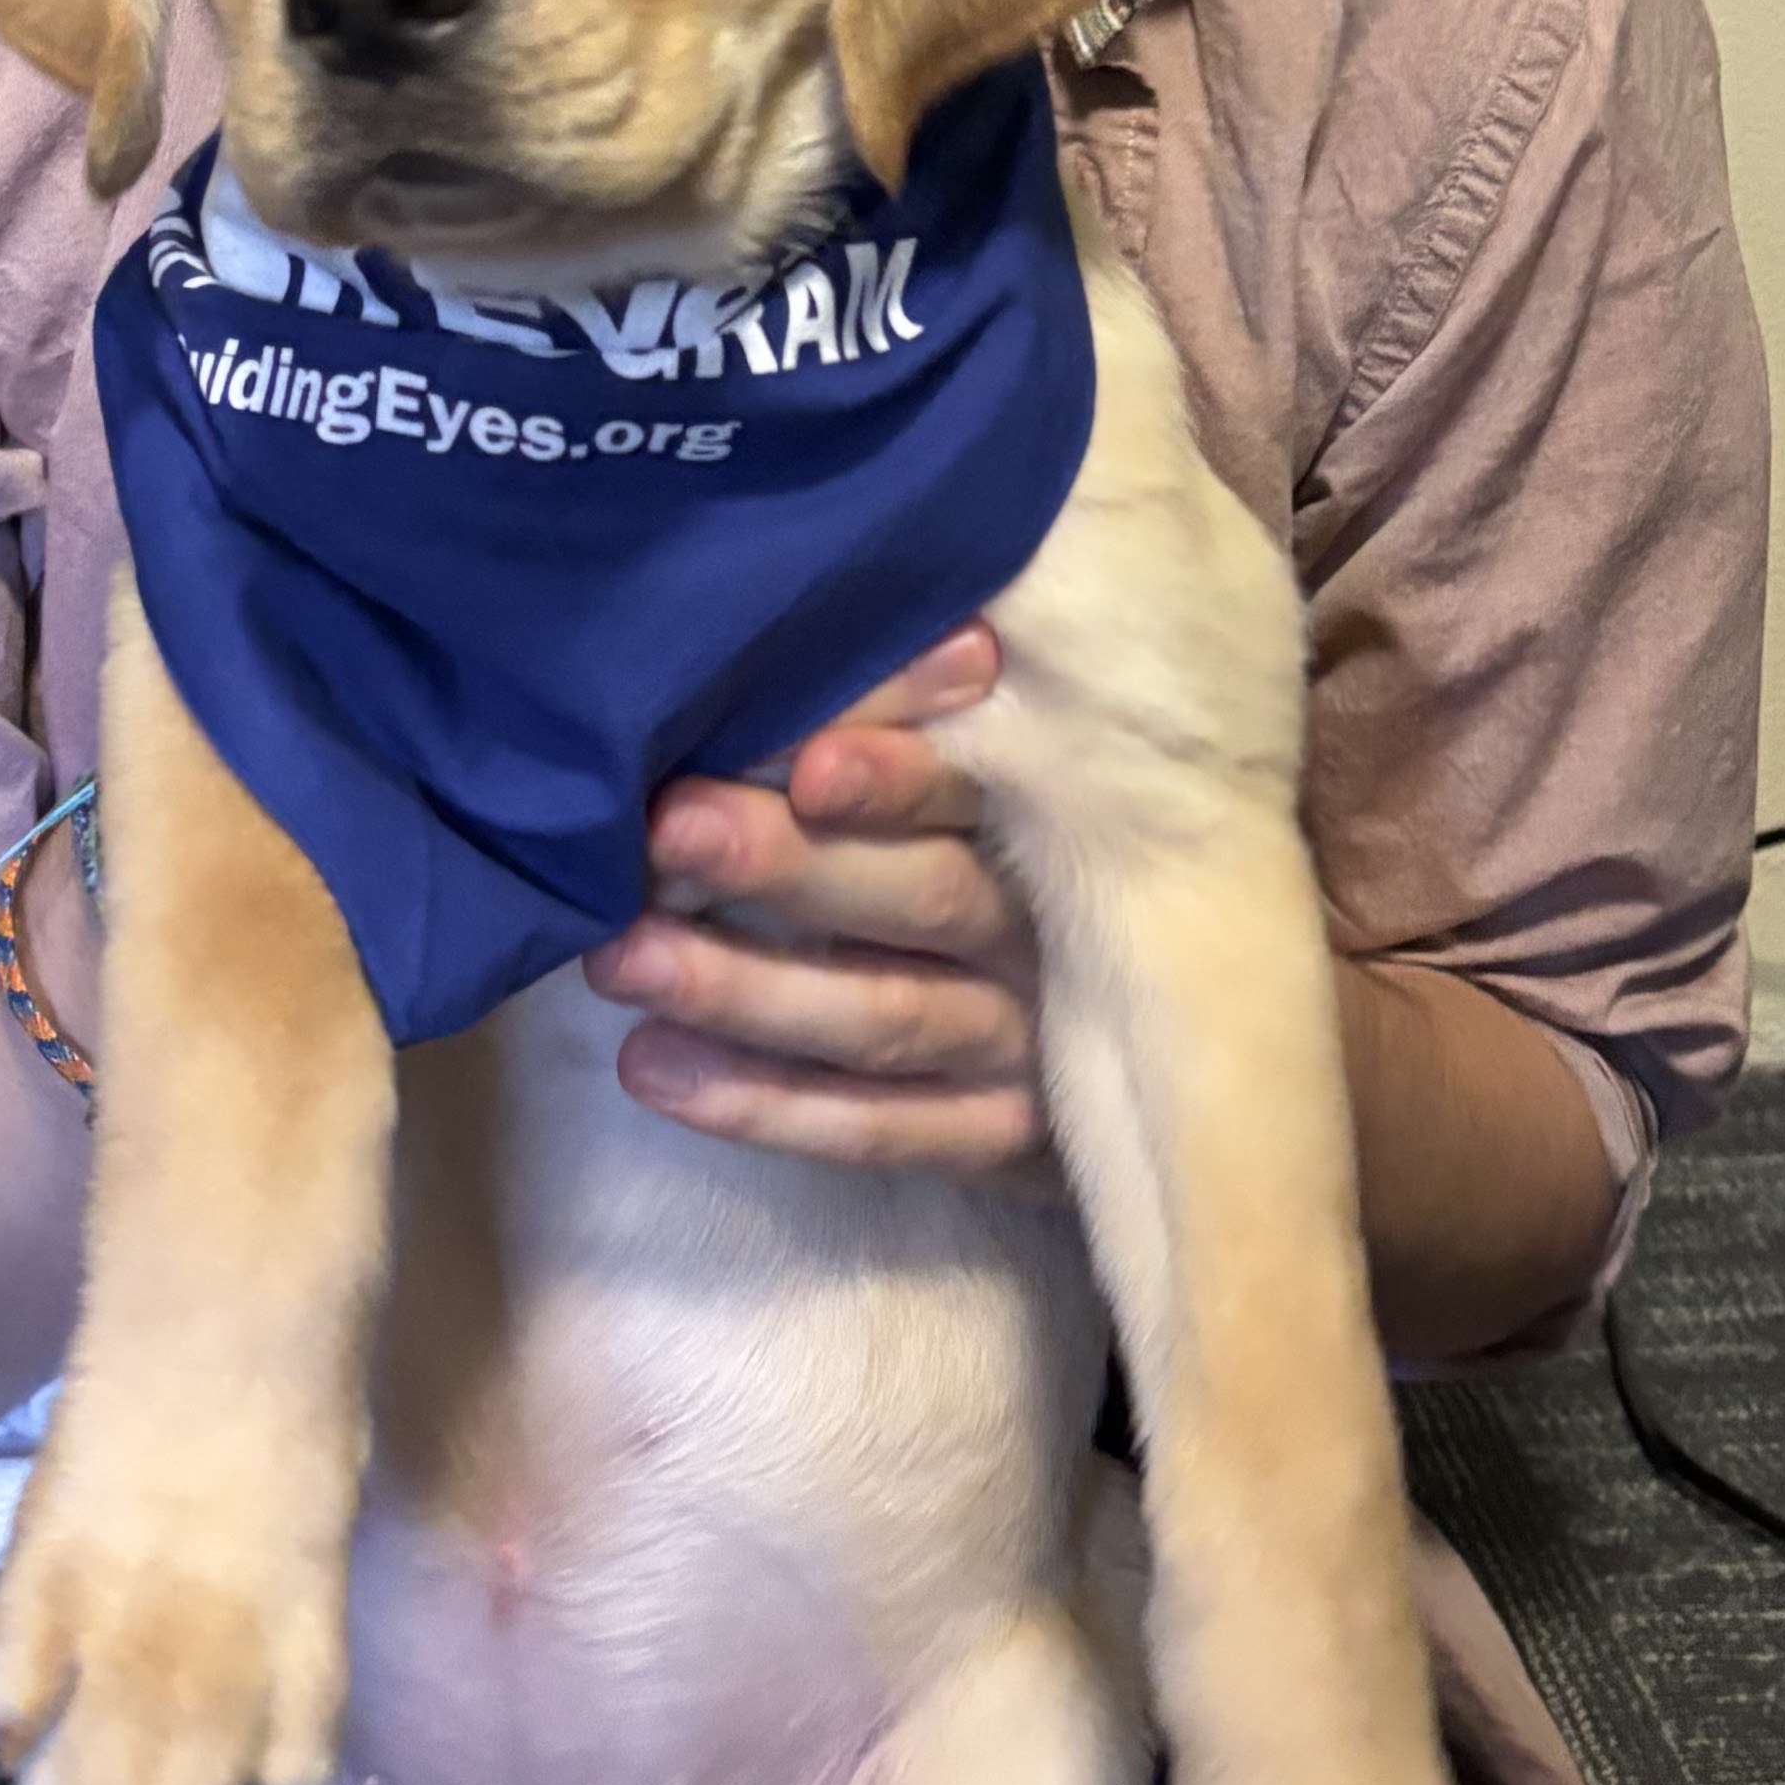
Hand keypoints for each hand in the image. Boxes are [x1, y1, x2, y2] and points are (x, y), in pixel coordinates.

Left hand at [583, 627, 1046, 1181]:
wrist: (1166, 1051)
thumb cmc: (1023, 874)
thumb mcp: (994, 796)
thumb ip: (926, 725)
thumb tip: (864, 640)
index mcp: (1041, 824)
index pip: (974, 792)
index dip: (900, 776)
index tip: (811, 765)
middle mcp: (1040, 934)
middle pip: (920, 898)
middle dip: (788, 866)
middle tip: (667, 832)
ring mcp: (1025, 1049)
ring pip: (882, 1018)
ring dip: (743, 989)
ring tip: (618, 958)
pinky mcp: (998, 1144)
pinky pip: (878, 1129)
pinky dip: (764, 1107)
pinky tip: (650, 1067)